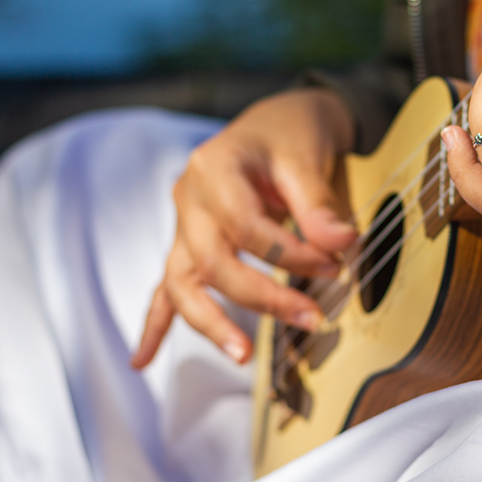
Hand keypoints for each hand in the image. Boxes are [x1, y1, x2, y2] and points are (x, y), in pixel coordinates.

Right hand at [131, 88, 357, 367]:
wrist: (279, 121)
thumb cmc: (290, 132)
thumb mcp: (307, 157)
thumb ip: (318, 204)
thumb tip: (341, 245)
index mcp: (213, 168)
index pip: (247, 228)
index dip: (291, 254)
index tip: (334, 264)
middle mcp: (189, 198)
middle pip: (212, 262)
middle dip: (261, 297)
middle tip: (310, 318)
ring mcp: (184, 224)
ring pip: (182, 282)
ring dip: (210, 323)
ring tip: (242, 354)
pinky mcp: (188, 244)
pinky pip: (166, 287)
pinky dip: (155, 325)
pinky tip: (141, 360)